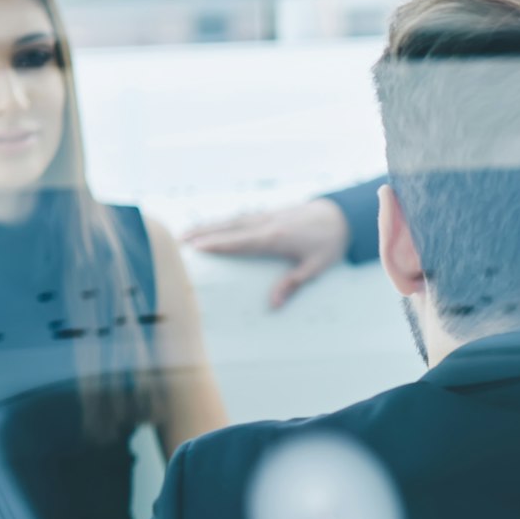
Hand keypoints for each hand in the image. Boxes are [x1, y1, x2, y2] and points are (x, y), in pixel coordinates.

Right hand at [184, 199, 349, 309]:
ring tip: (186, 233)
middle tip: (179, 240)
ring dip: (209, 225)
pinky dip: (223, 221)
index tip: (196, 247)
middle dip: (204, 233)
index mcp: (275, 238)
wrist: (340, 216)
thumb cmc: (328, 244)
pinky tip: (212, 226)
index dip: (218, 244)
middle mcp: (266, 223)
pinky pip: (240, 217)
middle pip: (229, 228)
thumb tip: (273, 305)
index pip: (240, 242)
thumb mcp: (314, 268)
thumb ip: (292, 285)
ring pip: (231, 220)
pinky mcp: (269, 213)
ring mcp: (266, 216)